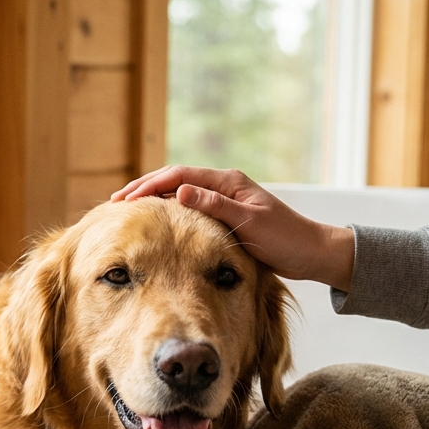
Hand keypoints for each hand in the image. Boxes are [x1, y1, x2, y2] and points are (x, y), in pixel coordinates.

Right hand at [111, 166, 355, 291]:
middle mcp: (225, 186)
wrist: (312, 253)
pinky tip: (156, 222)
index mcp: (228, 182)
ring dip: (154, 198)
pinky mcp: (226, 215)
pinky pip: (190, 208)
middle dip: (144, 189)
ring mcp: (225, 199)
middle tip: (115, 202)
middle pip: (175, 179)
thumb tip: (179, 190)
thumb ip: (214, 206)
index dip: (149, 185)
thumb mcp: (249, 223)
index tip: (125, 199)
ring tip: (128, 210)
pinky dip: (168, 210)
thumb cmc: (285, 239)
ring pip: (180, 192)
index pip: (179, 175)